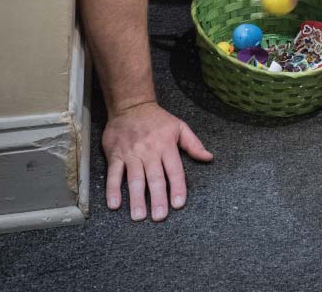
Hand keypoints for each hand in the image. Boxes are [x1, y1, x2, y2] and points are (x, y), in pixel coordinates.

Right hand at [102, 101, 212, 220]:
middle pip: (155, 177)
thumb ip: (194, 144)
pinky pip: (114, 174)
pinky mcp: (115, 155)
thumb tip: (209, 157)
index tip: (179, 204)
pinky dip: (112, 189)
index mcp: (167, 145)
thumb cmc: (158, 119)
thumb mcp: (179, 127)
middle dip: (158, 198)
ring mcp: (131, 154)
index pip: (174, 170)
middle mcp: (150, 151)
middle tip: (159, 216)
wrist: (131, 106)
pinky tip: (114, 204)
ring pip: (135, 178)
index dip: (177, 187)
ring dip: (136, 198)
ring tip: (139, 216)